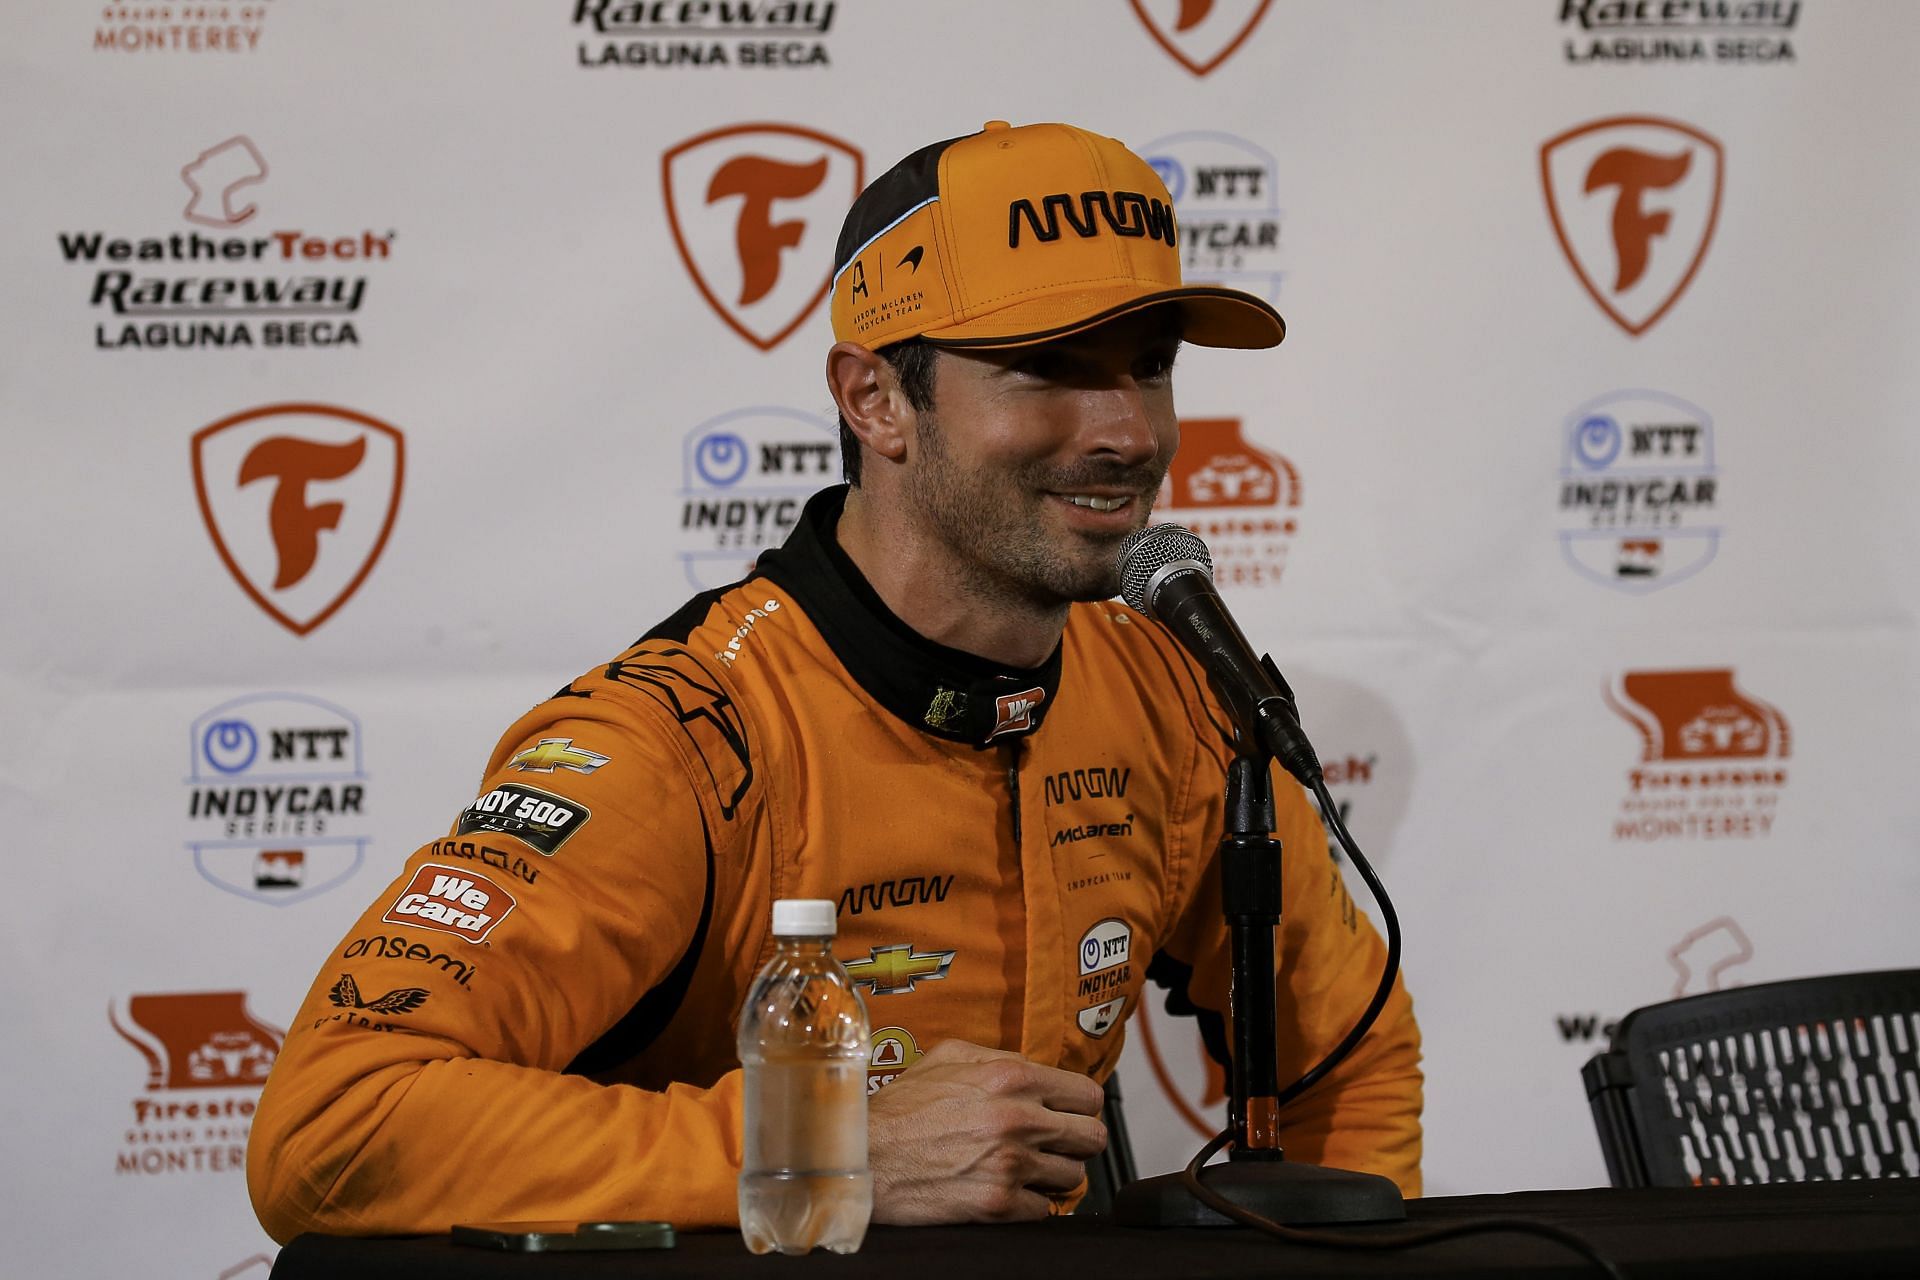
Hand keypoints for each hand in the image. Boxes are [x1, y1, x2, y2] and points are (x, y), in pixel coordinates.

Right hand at [866, 1038, 1107, 1223]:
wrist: (866, 1157)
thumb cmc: (902, 1108)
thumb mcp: (949, 1056)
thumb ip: (1000, 1056)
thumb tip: (1033, 1068)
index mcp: (1013, 1078)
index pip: (1088, 1095)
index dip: (1080, 1106)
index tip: (1068, 1113)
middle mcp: (1020, 1120)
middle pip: (1092, 1138)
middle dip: (1076, 1141)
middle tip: (1056, 1144)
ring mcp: (1012, 1165)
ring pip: (1074, 1177)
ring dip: (1055, 1174)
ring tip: (1029, 1169)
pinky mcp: (999, 1205)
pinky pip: (1045, 1209)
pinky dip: (1031, 1203)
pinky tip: (1009, 1190)